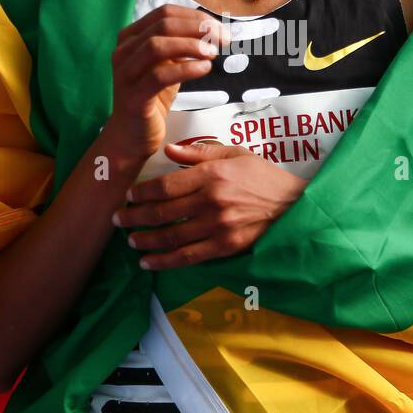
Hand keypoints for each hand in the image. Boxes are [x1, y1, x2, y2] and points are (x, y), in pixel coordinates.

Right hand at [101, 5, 229, 163]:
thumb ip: (182, 46)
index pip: (165, 13)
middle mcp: (123, 51)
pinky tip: (204, 69)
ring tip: (212, 53)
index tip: (220, 28)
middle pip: (163, 25)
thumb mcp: (167, 66)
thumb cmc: (151, 98)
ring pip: (157, 46)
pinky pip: (160, 76)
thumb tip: (213, 31)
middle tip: (223, 39)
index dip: (195, 17)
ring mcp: (125, 73)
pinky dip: (186, 69)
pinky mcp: (133, 97)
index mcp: (131, 37)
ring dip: (191, 45)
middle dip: (198, 28)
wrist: (130, 136)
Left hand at [112, 141, 307, 269]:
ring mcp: (218, 227)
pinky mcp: (225, 247)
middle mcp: (211, 201)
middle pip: (162, 212)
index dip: (142, 193)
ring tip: (130, 241)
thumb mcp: (234, 154)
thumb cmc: (262, 176)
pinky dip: (164, 261)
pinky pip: (188, 257)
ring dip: (145, 240)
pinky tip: (148, 262)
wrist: (293, 204)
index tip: (129, 195)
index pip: (166, 186)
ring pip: (171, 237)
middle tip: (118, 219)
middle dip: (135, 218)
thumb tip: (169, 150)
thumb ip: (200, 152)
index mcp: (212, 175)